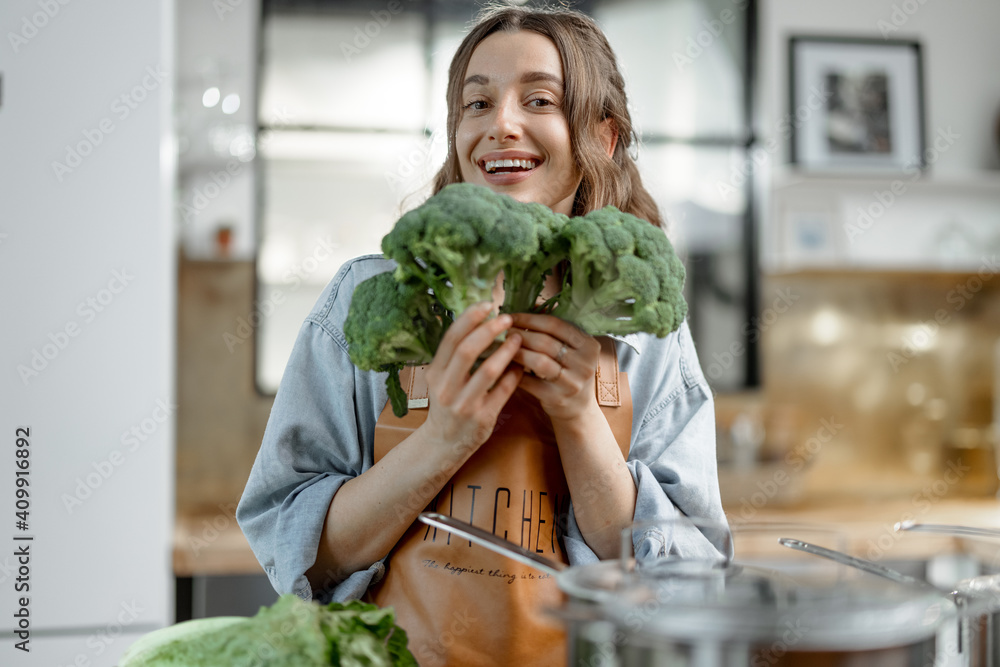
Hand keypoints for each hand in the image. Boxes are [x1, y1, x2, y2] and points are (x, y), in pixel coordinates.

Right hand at [420, 302, 522, 453]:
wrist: (443, 443)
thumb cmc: (447, 404)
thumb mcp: (442, 378)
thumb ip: (455, 355)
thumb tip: (478, 319)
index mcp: (435, 372)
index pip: (450, 338)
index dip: (469, 318)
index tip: (488, 304)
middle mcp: (446, 388)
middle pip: (467, 351)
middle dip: (489, 330)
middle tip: (506, 318)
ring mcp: (464, 404)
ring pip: (487, 371)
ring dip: (505, 351)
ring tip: (518, 338)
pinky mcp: (482, 418)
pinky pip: (503, 391)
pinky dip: (514, 375)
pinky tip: (521, 365)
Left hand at [509, 312, 600, 422]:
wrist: (578, 409)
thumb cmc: (569, 371)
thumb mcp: (571, 349)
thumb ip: (555, 329)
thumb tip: (531, 304)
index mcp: (589, 345)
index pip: (556, 324)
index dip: (530, 319)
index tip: (511, 317)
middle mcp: (585, 363)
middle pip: (545, 342)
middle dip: (521, 335)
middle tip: (504, 332)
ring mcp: (573, 383)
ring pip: (538, 361)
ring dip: (517, 353)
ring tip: (504, 348)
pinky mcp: (558, 399)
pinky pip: (531, 382)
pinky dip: (515, 373)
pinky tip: (505, 367)